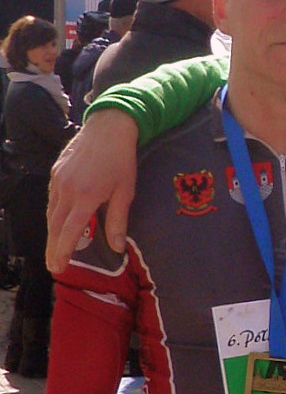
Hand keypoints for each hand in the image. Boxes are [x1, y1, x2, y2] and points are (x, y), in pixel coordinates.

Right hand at [46, 110, 138, 272]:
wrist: (108, 127)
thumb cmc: (121, 160)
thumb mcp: (125, 192)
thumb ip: (118, 221)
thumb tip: (117, 248)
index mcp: (85, 196)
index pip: (69, 231)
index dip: (63, 251)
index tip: (59, 266)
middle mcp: (67, 189)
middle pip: (55, 226)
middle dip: (53, 248)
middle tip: (53, 267)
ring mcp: (59, 179)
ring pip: (51, 213)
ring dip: (51, 234)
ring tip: (54, 251)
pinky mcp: (56, 172)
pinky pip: (52, 199)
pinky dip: (52, 215)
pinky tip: (56, 225)